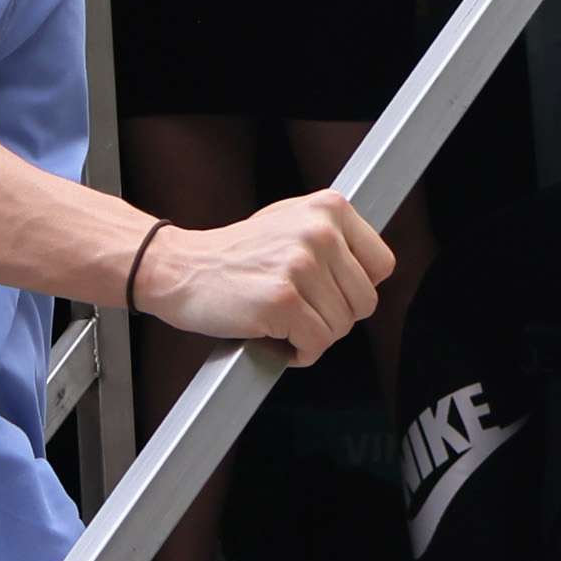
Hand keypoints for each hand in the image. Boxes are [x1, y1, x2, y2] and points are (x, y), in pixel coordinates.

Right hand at [138, 193, 390, 362]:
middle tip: (302, 313)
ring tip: (284, 323)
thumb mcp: (291, 224)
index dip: (356, 289)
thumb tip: (370, 273)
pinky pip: (315, 344)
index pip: (382, 265)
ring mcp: (301, 265)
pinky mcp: (282, 300)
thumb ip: (333, 240)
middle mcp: (320, 232)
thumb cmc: (234, 255)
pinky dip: (299, 352)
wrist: (178, 268)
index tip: (331, 294)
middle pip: (364, 301)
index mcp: (329, 208)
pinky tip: (276, 338)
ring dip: (314, 336)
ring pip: (341, 326)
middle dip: (334, 317)